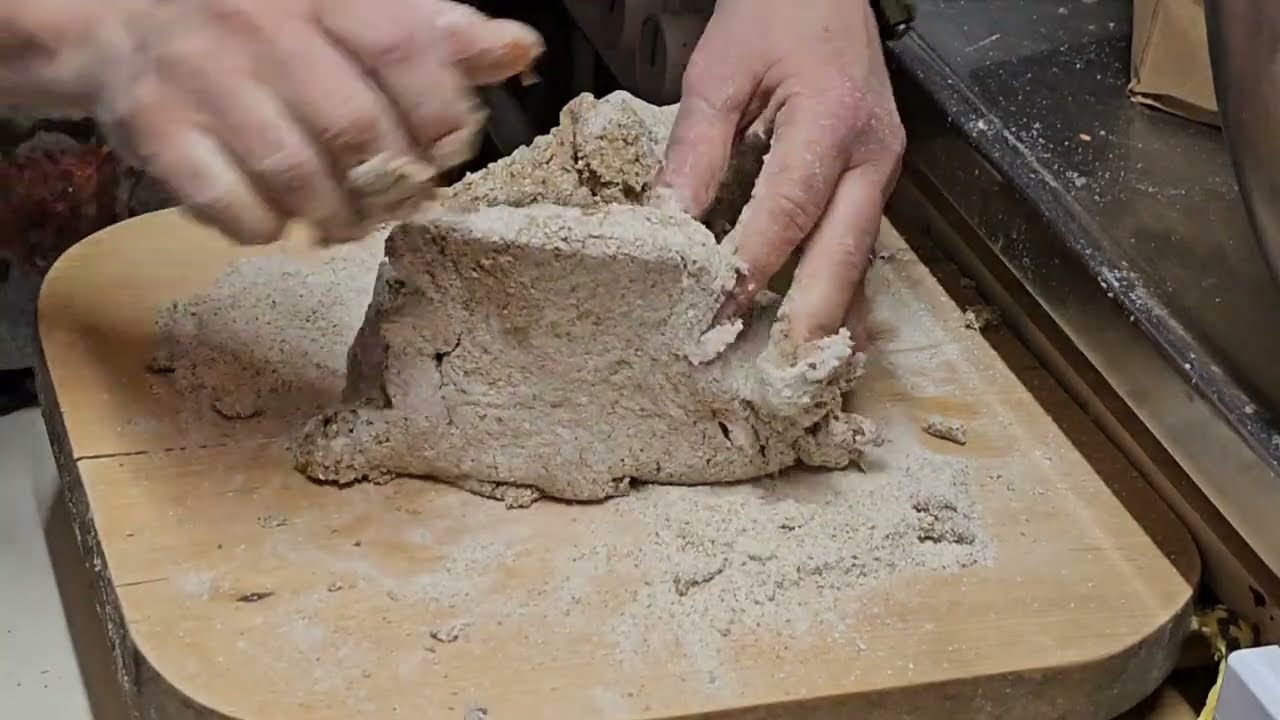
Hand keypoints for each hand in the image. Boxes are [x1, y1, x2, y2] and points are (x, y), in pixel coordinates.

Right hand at [81, 0, 541, 243]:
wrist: (126, 22)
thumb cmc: (263, 25)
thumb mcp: (347, 10)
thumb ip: (430, 32)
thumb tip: (518, 49)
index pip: (404, 49)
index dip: (441, 114)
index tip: (446, 148)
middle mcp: (259, 24)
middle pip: (356, 128)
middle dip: (391, 182)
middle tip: (396, 198)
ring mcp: (203, 77)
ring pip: (297, 176)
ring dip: (337, 216)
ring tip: (346, 218)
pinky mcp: (157, 130)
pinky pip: (231, 205)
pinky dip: (267, 227)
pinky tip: (277, 217)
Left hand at [655, 0, 904, 344]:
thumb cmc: (773, 16)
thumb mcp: (719, 71)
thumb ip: (696, 149)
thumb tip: (669, 223)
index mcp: (831, 120)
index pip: (788, 210)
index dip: (753, 268)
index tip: (716, 316)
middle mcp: (871, 155)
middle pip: (842, 252)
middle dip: (808, 318)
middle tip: (775, 377)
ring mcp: (883, 171)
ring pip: (860, 260)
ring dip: (830, 318)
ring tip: (800, 375)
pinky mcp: (876, 181)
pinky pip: (862, 247)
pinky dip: (844, 294)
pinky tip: (828, 337)